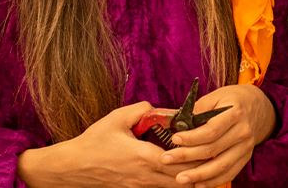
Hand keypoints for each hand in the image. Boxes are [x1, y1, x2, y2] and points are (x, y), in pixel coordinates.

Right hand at [17, 101, 201, 187]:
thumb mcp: (117, 118)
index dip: (198, 154)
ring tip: (204, 166)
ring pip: (174, 187)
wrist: (73, 167)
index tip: (209, 143)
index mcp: (144, 156)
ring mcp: (141, 185)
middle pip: (183, 177)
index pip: (180, 159)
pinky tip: (181, 174)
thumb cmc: (94, 142)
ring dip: (189, 178)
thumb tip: (160, 108)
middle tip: (213, 155)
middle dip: (200, 167)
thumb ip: (142, 110)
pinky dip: (174, 182)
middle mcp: (146, 175)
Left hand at [159, 84, 275, 185]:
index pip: (211, 130)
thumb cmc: (232, 100)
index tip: (174, 139)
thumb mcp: (216, 96)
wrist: (259, 107)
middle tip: (166, 159)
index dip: (192, 137)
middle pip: (213, 149)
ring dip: (199, 175)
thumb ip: (199, 110)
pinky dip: (214, 181)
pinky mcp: (246, 157)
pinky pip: (230, 173)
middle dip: (187, 156)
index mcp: (235, 113)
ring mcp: (246, 147)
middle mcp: (243, 132)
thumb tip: (177, 124)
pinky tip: (198, 184)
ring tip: (180, 178)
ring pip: (221, 165)